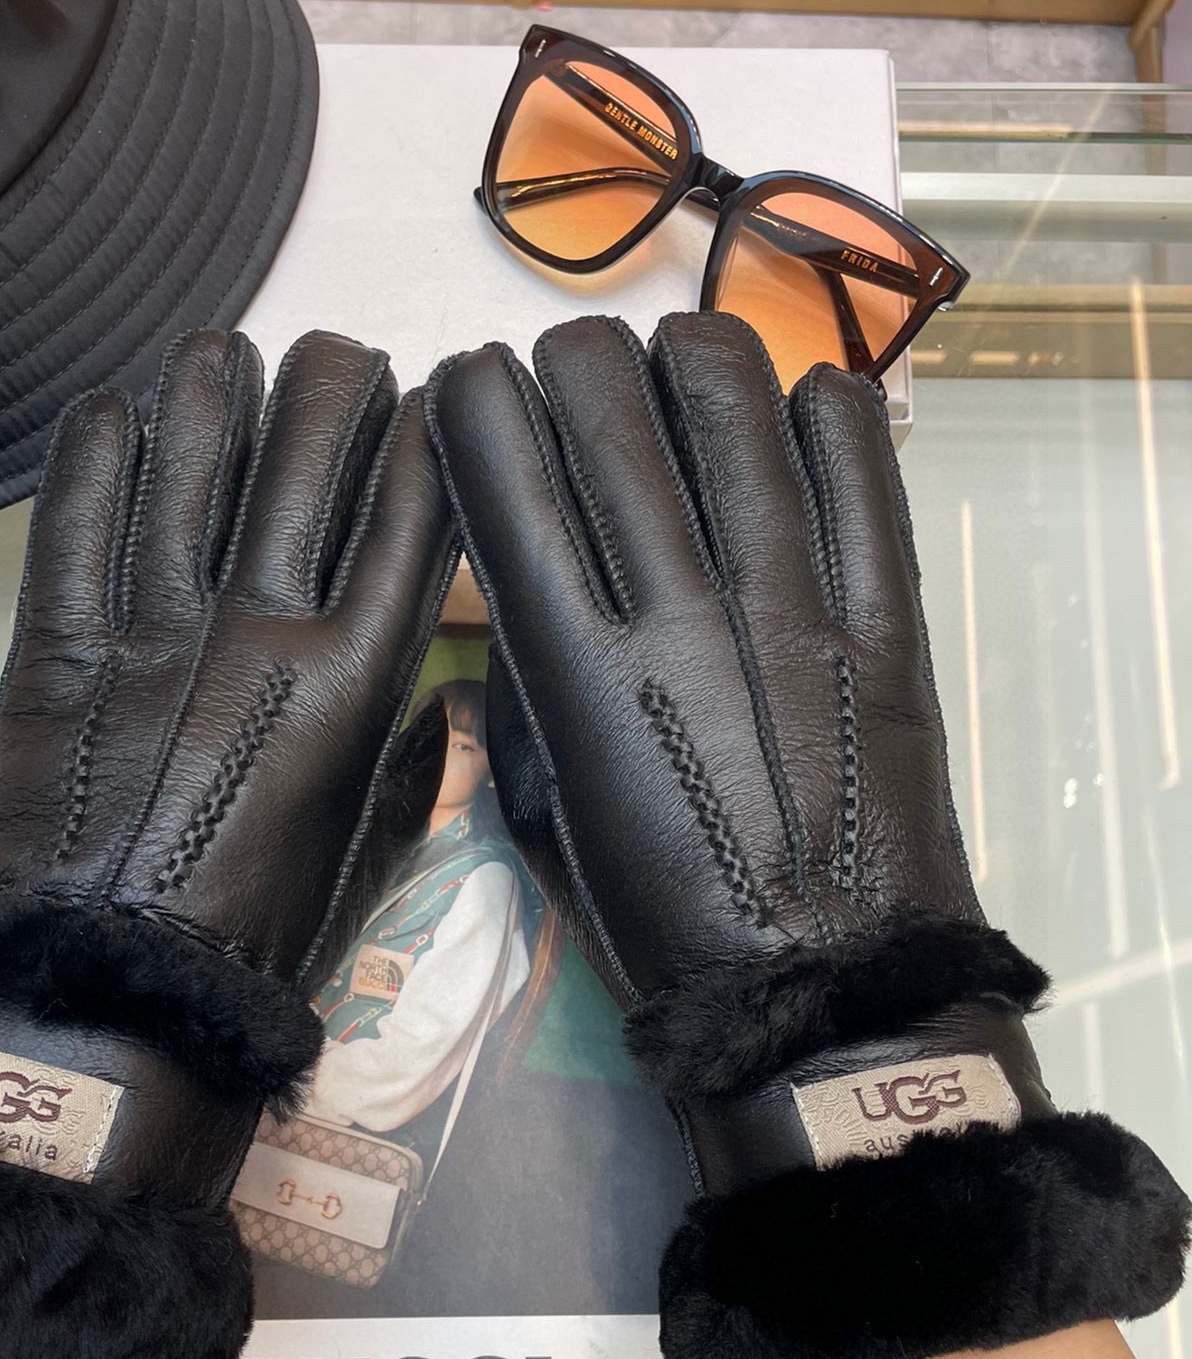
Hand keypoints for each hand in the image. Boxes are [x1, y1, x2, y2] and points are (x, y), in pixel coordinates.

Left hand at [0, 328, 456, 1358]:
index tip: (429, 405)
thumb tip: (444, 702)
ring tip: (227, 359)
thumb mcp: (372, 864)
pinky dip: (99, 441)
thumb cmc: (258, 946)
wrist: (109, 1005)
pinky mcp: (59, 636)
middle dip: (336, 380)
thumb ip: (418, 771)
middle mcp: (263, 625)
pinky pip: (77, 506)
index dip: (424, 441)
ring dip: (218, 384)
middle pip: (311, 451)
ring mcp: (154, 621)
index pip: (409, 517)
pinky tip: (119, 408)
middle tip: (336, 362)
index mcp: (355, 683)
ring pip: (194, 449)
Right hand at [429, 310, 1186, 1358]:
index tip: (472, 392)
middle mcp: (675, 610)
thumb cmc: (665, 925)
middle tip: (575, 379)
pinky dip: (827, 408)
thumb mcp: (546, 813)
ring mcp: (790, 605)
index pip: (501, 476)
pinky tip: (798, 398)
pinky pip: (860, 469)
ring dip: (688, 357)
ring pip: (730, 406)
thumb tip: (526, 586)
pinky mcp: (885, 619)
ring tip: (679, 364)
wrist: (825, 1001)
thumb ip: (524, 691)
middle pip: (607, 409)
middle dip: (570, 364)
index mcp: (574, 670)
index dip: (473, 403)